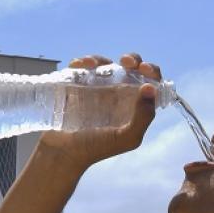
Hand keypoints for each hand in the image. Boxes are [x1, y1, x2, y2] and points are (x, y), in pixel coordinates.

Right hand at [36, 52, 160, 174]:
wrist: (62, 153)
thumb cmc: (94, 149)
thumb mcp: (126, 138)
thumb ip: (143, 117)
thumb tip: (149, 88)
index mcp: (133, 106)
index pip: (149, 82)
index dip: (151, 71)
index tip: (145, 69)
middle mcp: (117, 94)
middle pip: (130, 68)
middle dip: (131, 59)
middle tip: (125, 62)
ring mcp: (96, 89)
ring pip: (105, 64)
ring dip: (101, 59)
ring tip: (90, 64)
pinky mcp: (76, 86)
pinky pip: (81, 68)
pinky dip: (81, 62)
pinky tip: (79, 65)